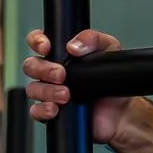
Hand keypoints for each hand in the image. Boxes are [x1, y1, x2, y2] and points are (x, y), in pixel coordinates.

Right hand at [23, 28, 132, 143]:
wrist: (121, 111)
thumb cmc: (111, 79)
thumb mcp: (109, 49)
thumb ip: (93, 39)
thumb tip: (73, 45)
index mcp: (61, 54)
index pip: (38, 42)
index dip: (36, 41)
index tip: (46, 47)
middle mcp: (51, 72)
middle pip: (31, 66)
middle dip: (43, 69)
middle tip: (61, 74)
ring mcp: (50, 93)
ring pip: (33, 88)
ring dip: (47, 91)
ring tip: (66, 94)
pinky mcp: (52, 112)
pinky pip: (36, 112)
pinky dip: (42, 110)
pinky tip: (55, 109)